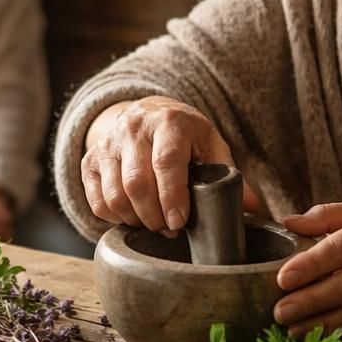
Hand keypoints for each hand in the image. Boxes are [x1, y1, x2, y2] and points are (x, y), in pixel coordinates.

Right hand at [80, 97, 259, 233]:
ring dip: (135, 219)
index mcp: (169, 122)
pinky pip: (96, 200)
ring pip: (114, 194)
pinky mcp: (89, 160)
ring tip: (153, 224)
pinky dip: (114, 217)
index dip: (172, 197)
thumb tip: (251, 208)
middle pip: (137, 183)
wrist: (146, 112)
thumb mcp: (210, 144)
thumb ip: (228, 174)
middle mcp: (134, 128)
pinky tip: (132, 217)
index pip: (166, 162)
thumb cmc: (183, 134)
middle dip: (154, 216)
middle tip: (170, 229)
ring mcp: (108, 144)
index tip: (179, 222)